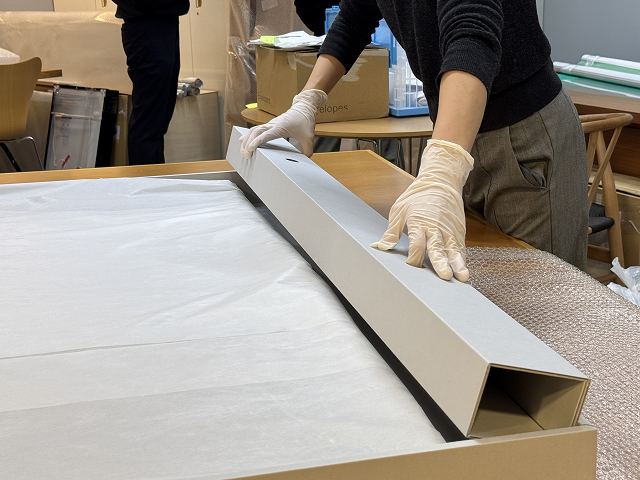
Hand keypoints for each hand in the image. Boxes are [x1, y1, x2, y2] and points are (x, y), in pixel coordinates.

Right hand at [240, 89, 327, 158]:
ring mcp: (269, 124)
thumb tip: (306, 158)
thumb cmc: (304, 121)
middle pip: (255, 132)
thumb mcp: (309, 137)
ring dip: (246, 140)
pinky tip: (242, 141)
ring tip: (242, 151)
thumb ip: (307, 149)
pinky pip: (255, 129)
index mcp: (280, 127)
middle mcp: (272, 125)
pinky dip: (248, 135)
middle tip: (245, 155)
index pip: (265, 135)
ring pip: (253, 130)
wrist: (303, 108)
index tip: (250, 149)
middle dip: (248, 144)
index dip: (256, 142)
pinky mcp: (269, 124)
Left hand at [371, 139, 473, 281]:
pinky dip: (462, 259)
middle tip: (445, 276)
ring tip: (462, 277)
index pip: (416, 244)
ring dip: (457, 264)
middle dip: (441, 263)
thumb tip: (379, 247)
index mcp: (418, 222)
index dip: (413, 258)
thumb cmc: (416, 197)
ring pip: (453, 250)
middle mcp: (435, 228)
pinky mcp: (458, 231)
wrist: (440, 182)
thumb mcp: (399, 211)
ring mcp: (449, 230)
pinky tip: (463, 271)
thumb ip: (391, 232)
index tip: (410, 267)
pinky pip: (460, 248)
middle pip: (437, 248)